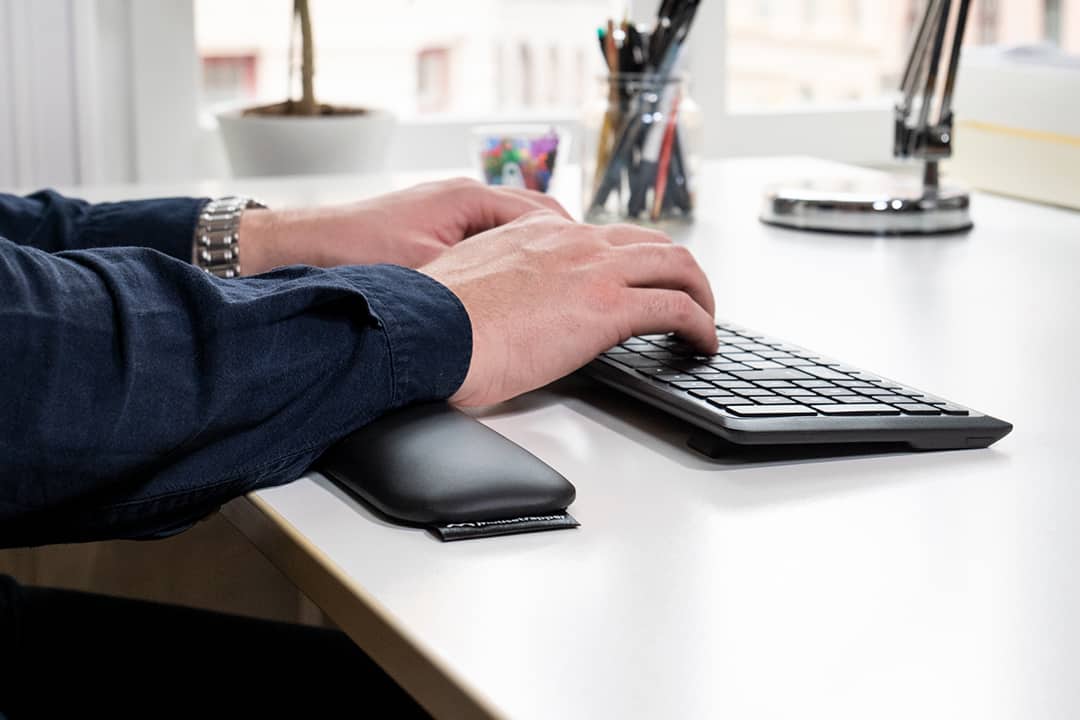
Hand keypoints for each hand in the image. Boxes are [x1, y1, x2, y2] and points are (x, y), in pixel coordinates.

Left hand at [238, 178, 569, 274]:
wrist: (303, 246)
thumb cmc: (355, 250)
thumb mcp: (422, 268)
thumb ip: (472, 274)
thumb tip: (512, 296)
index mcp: (467, 199)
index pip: (542, 215)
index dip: (572, 242)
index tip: (594, 265)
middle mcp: (463, 198)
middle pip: (536, 219)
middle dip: (564, 246)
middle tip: (587, 275)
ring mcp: (450, 213)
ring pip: (513, 231)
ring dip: (537, 254)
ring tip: (560, 283)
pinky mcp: (436, 231)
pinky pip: (489, 241)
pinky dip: (509, 260)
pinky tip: (514, 288)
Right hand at [418, 211, 717, 406]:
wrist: (424, 329)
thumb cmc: (432, 319)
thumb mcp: (467, 282)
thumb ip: (496, 281)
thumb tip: (497, 306)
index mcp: (536, 232)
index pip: (601, 236)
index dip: (628, 259)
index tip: (634, 281)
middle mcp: (571, 241)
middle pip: (648, 242)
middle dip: (676, 269)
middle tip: (686, 297)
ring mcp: (593, 269)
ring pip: (675, 264)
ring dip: (699, 292)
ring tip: (704, 320)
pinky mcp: (607, 307)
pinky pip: (676, 308)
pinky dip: (701, 324)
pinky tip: (703, 343)